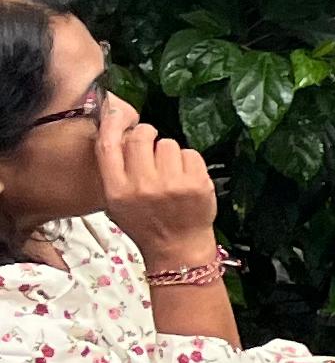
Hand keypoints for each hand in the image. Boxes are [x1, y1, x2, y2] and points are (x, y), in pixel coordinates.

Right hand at [94, 92, 219, 260]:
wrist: (177, 248)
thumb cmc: (145, 223)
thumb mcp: (116, 202)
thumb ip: (114, 170)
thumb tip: (118, 129)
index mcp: (117, 190)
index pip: (108, 146)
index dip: (113, 124)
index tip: (118, 114)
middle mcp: (142, 186)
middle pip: (140, 137)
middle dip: (147, 134)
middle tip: (151, 141)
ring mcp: (172, 185)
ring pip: (168, 143)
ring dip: (169, 152)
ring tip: (170, 172)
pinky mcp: (197, 184)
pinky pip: (191, 153)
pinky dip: (189, 162)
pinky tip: (186, 178)